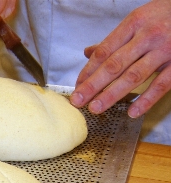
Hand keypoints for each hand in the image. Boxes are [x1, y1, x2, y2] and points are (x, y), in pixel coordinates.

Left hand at [70, 0, 170, 117]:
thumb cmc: (166, 15)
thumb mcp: (139, 19)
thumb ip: (115, 39)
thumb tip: (88, 52)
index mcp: (133, 24)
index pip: (104, 51)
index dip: (88, 71)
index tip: (77, 86)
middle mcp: (147, 36)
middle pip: (114, 65)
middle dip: (93, 85)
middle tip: (78, 101)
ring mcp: (164, 50)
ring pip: (134, 76)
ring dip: (112, 94)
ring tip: (96, 108)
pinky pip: (161, 84)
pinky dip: (146, 99)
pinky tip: (132, 112)